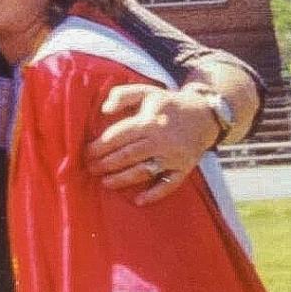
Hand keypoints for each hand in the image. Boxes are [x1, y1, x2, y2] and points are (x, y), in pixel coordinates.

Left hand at [85, 83, 219, 205]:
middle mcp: (161, 140)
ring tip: (105, 182)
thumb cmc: (168, 103)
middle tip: (90, 169)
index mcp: (149, 121)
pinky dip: (154, 194)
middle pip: (128, 155)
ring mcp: (174, 156)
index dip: (100, 145)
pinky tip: (138, 200)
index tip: (86, 152)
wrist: (204, 115)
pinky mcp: (184, 168)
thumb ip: (122, 95)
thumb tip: (104, 110)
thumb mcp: (146, 91)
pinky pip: (169, 185)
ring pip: (144, 171)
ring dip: (123, 179)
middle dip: (106, 164)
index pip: (119, 135)